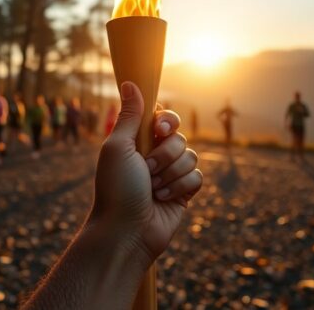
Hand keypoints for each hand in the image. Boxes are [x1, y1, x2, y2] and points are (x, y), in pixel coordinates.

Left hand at [89, 81, 201, 261]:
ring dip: (171, 174)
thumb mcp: (118, 146)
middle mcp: (155, 154)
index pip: (164, 117)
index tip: (158, 130)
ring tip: (152, 189)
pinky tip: (163, 200)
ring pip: (191, 157)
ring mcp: (171, 173)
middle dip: (165, 155)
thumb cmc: (116, 188)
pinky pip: (198, 177)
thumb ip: (130, 115)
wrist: (126, 230)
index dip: (166, 121)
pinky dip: (180, 188)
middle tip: (147, 169)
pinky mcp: (184, 192)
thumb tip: (129, 82)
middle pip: (180, 136)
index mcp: (138, 140)